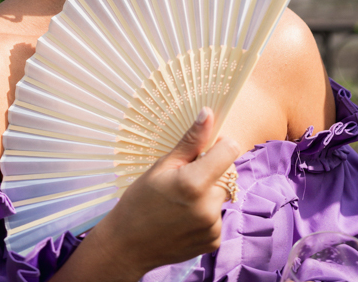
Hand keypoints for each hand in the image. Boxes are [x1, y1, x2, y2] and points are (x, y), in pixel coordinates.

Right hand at [64, 108, 240, 281]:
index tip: (205, 148)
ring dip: (208, 193)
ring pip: (222, 196)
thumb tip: (208, 113)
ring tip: (180, 200)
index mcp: (194, 183)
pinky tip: (184, 216)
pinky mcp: (214, 242)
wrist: (128, 244)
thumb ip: (190, 141)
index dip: (219, 145)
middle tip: (184, 177)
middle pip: (227, 175)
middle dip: (211, 171)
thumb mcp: (162, 165)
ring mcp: (213, 227)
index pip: (229, 151)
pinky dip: (206, 213)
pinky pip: (218, 217)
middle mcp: (208, 207)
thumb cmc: (140, 199)